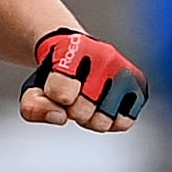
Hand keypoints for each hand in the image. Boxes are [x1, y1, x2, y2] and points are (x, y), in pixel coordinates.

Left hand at [19, 27, 144, 129]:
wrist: (78, 52)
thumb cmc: (56, 74)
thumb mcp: (33, 88)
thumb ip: (34, 106)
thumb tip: (59, 117)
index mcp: (75, 49)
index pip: (61, 93)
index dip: (55, 98)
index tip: (57, 87)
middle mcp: (104, 57)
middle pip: (82, 110)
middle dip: (72, 111)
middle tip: (73, 98)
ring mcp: (123, 71)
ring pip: (104, 119)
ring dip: (91, 119)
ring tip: (88, 103)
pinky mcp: (138, 85)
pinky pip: (124, 121)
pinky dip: (111, 121)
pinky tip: (103, 108)